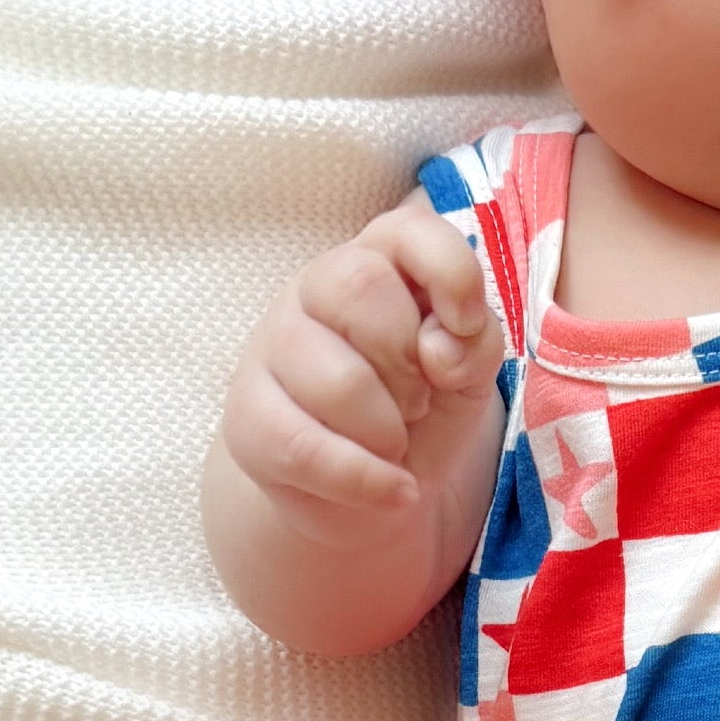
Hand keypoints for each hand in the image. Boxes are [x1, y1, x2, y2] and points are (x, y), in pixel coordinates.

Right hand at [218, 192, 500, 546]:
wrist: (371, 492)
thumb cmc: (421, 410)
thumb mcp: (469, 370)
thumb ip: (473, 340)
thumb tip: (439, 350)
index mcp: (375, 261)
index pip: (405, 228)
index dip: (448, 271)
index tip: (465, 324)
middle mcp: (313, 288)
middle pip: (358, 285)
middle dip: (407, 359)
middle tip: (418, 401)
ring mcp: (270, 349)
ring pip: (336, 378)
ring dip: (388, 430)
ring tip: (394, 443)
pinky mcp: (246, 418)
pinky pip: (306, 449)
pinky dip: (366, 480)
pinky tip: (394, 490)